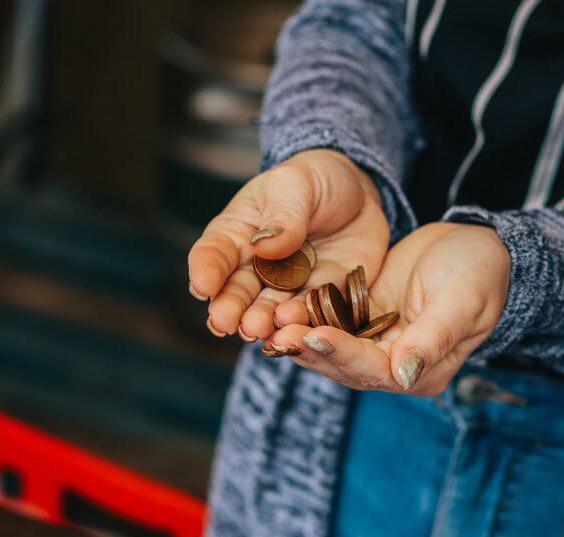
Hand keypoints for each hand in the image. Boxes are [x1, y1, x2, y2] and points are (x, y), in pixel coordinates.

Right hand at [188, 149, 389, 340]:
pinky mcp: (320, 297)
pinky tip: (294, 326)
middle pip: (236, 290)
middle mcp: (255, 267)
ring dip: (261, 321)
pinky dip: (300, 322)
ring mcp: (287, 286)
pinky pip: (309, 313)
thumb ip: (282, 213)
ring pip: (268, 309)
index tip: (202, 285)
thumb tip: (264, 246)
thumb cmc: (314, 181)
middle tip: (224, 322)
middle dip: (230, 307)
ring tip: (257, 329)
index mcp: (237, 233)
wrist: (361, 194)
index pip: (214, 253)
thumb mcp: (296, 183)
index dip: (206, 270)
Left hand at [266, 222, 509, 395]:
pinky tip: (276, 308)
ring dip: (299, 336)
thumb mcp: (462, 301)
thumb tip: (405, 375)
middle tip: (278, 331)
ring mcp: (374, 345)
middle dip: (310, 347)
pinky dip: (304, 318)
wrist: (476, 249)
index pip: (375, 369)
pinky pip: (326, 323)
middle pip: (343, 364)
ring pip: (329, 348)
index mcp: (422, 372)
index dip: (343, 354)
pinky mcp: (360, 321)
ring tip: (269, 322)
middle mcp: (394, 368)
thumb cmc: (479, 274)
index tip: (315, 336)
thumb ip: (434, 338)